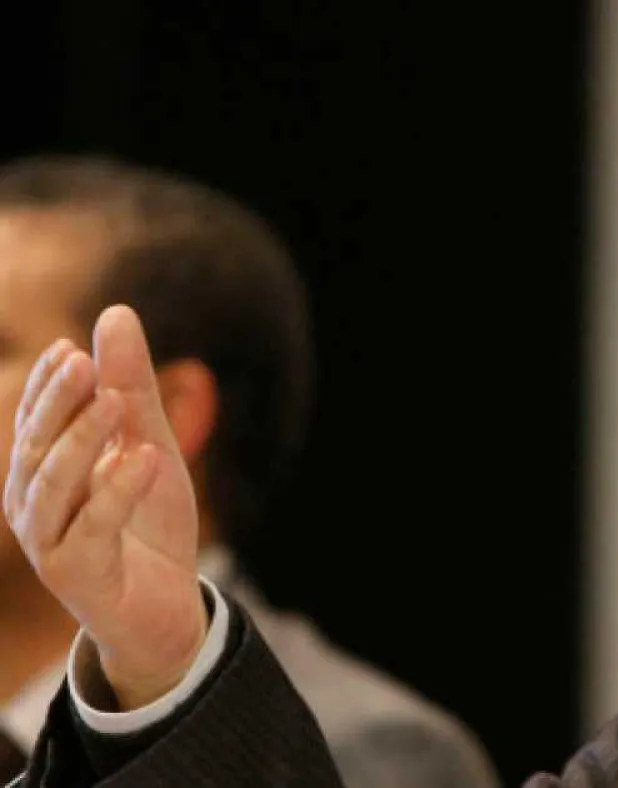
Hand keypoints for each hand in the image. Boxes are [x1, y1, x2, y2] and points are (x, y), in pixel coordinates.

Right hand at [4, 305, 206, 710]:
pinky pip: (92, 528)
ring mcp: (50, 544)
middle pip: (37, 448)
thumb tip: (115, 313)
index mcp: (42, 475)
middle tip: (83, 361)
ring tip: (114, 403)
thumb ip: (132, 388)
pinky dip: (116, 492)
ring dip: (81, 442)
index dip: (49, 385)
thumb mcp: (150, 445)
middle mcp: (34, 507)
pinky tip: (143, 459)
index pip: (37, 422)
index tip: (71, 348)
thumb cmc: (147, 526)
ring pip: (54, 487)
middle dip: (56, 404)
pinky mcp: (77, 575)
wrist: (167, 609)